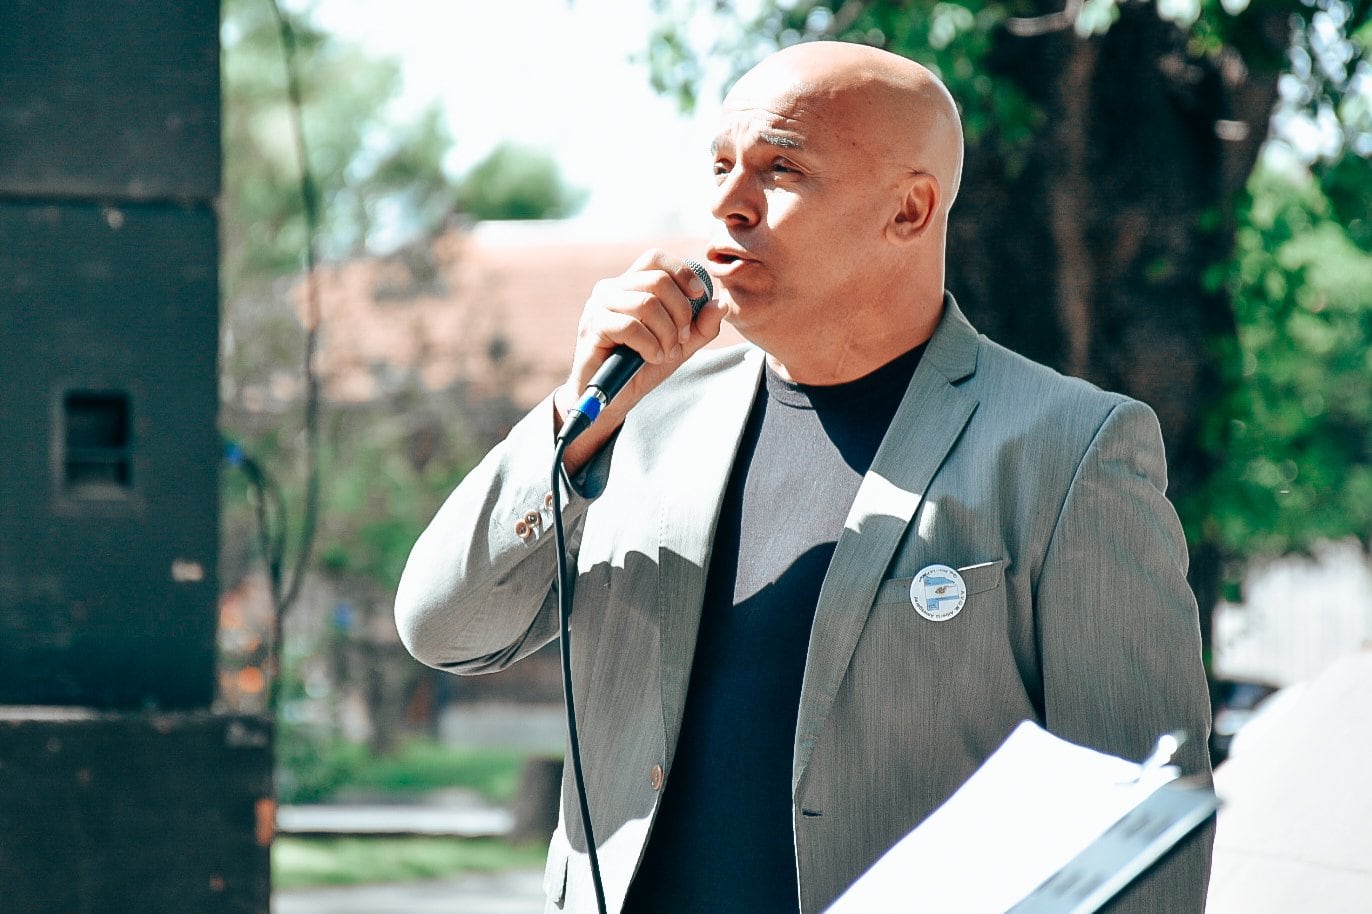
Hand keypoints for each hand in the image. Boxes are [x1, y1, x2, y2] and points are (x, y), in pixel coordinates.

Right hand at [555, 249, 725, 471]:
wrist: (612, 398)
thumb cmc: (641, 367)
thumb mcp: (680, 346)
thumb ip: (701, 326)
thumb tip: (721, 303)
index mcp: (630, 285)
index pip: (655, 258)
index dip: (682, 272)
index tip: (699, 296)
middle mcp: (611, 288)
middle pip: (657, 280)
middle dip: (681, 312)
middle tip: (682, 339)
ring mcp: (599, 306)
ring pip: (646, 303)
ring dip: (666, 332)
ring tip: (665, 352)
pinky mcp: (592, 327)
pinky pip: (630, 326)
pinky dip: (650, 345)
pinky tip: (652, 357)